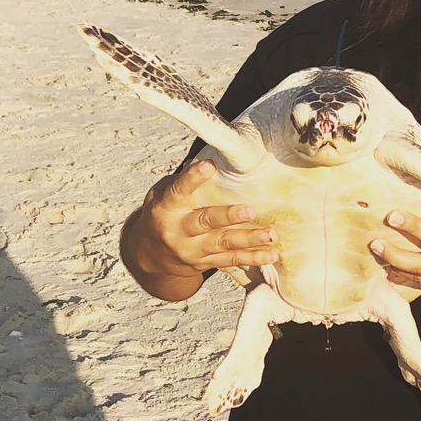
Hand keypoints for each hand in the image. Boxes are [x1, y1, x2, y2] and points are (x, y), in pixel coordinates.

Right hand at [124, 160, 277, 281]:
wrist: (149, 254)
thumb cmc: (163, 212)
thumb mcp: (163, 193)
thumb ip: (184, 180)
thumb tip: (213, 158)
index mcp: (166, 208)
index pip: (179, 191)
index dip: (193, 178)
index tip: (210, 165)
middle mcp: (177, 231)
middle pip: (204, 222)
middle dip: (228, 217)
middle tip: (249, 210)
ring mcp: (191, 250)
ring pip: (222, 244)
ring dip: (249, 239)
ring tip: (270, 234)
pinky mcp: (204, 263)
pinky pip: (230, 261)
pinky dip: (252, 258)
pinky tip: (271, 254)